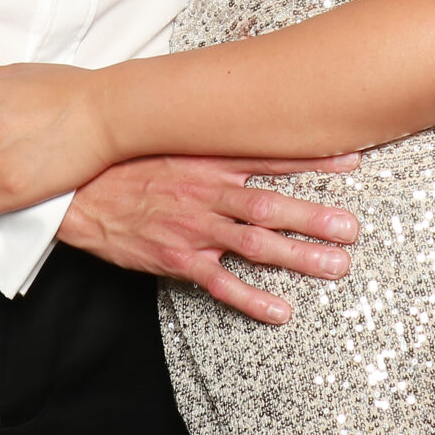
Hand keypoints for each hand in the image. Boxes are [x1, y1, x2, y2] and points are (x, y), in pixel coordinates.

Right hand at [59, 153, 361, 324]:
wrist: (81, 191)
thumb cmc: (132, 164)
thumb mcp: (175, 139)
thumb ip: (215, 138)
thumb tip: (254, 124)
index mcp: (210, 160)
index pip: (270, 157)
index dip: (312, 159)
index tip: (353, 160)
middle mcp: (207, 192)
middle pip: (270, 205)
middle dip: (314, 216)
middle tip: (353, 227)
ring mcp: (194, 228)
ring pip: (254, 243)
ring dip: (298, 256)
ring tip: (337, 265)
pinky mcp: (178, 259)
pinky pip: (220, 283)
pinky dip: (251, 299)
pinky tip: (281, 311)